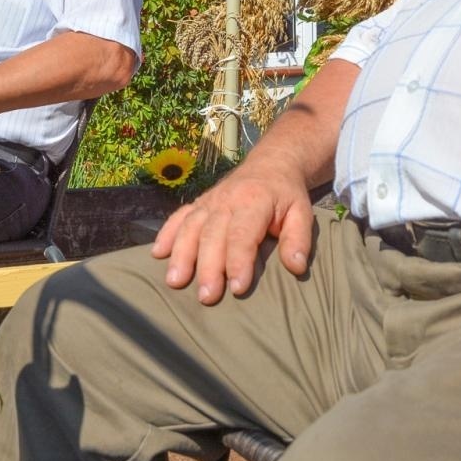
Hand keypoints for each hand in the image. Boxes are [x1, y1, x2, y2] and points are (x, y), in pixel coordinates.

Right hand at [151, 157, 313, 303]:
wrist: (271, 164)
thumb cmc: (286, 195)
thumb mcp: (302, 213)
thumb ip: (298, 239)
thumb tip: (296, 266)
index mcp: (254, 201)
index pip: (243, 234)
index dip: (239, 261)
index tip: (237, 288)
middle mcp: (227, 200)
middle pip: (212, 235)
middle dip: (208, 267)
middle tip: (206, 297)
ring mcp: (209, 201)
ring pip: (190, 227)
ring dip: (181, 254)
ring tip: (175, 281)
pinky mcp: (198, 202)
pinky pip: (179, 216)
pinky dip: (167, 234)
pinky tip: (157, 254)